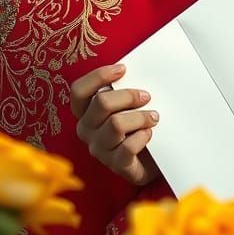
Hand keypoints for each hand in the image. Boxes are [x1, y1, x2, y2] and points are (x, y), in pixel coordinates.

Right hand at [70, 64, 160, 186]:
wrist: (152, 160)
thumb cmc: (136, 127)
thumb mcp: (125, 106)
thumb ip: (122, 90)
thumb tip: (130, 70)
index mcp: (84, 112)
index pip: (79, 90)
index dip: (98, 76)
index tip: (123, 69)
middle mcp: (86, 130)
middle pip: (101, 103)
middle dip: (128, 95)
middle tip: (146, 96)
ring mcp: (100, 149)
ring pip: (116, 124)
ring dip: (140, 117)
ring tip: (154, 117)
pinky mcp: (116, 164)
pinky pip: (128, 147)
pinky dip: (142, 137)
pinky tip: (149, 134)